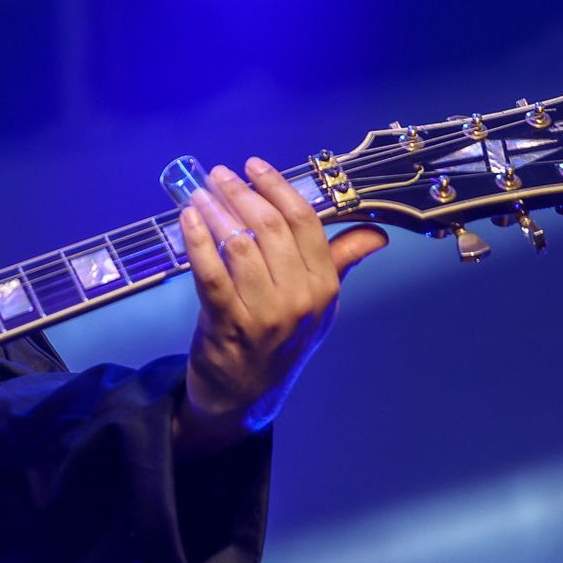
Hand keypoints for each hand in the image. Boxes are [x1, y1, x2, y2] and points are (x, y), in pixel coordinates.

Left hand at [173, 156, 386, 452]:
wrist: (246, 396)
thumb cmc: (281, 343)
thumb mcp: (320, 306)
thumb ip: (340, 263)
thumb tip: (375, 234)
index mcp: (324, 287)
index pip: (305, 222)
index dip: (278, 187)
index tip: (255, 166)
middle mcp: (300, 298)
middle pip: (270, 227)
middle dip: (241, 192)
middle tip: (220, 174)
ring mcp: (265, 314)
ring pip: (239, 244)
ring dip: (215, 211)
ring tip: (199, 193)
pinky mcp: (229, 324)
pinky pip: (211, 272)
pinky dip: (196, 240)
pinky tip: (187, 218)